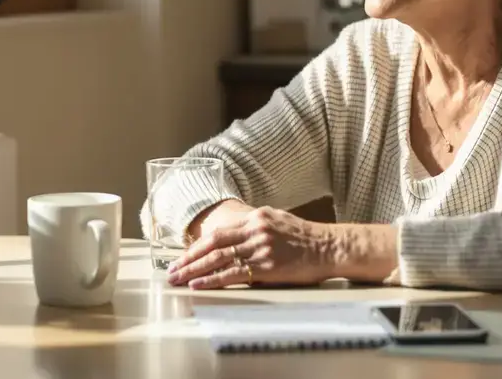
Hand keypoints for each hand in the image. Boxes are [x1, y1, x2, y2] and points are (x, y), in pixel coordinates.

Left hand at [167, 206, 335, 288]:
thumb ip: (255, 226)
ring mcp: (260, 247)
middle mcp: (255, 229)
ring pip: (218, 258)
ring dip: (194, 269)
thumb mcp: (277, 221)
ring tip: (178, 279)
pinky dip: (213, 279)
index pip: (218, 232)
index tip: (181, 256)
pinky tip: (199, 284)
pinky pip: (233, 273)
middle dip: (188, 258)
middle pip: (212, 244)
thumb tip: (235, 235)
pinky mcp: (268, 266)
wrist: (330, 247)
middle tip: (171, 270)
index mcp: (256, 217)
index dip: (196, 245)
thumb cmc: (306, 238)